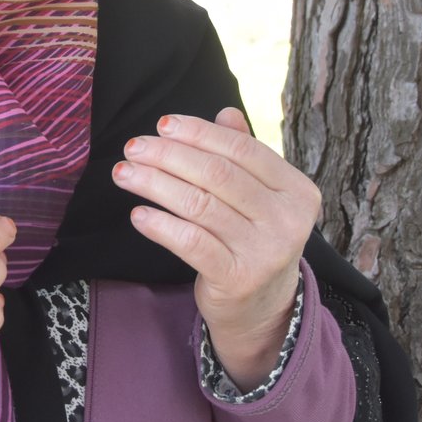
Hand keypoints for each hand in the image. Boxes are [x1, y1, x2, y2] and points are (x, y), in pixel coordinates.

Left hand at [110, 107, 318, 389]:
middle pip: (218, 175)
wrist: (261, 308)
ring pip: (200, 205)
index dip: (199, 133)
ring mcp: (264, 252)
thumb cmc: (253, 240)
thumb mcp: (259, 197)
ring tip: (124, 173)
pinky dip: (161, 226)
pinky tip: (137, 214)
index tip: (162, 125)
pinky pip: (191, 243)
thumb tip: (224, 113)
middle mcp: (287, 220)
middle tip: (132, 147)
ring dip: (155, 184)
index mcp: (296, 190)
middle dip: (169, 156)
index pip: (242, 150)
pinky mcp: (237, 279)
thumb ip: (244, 155)